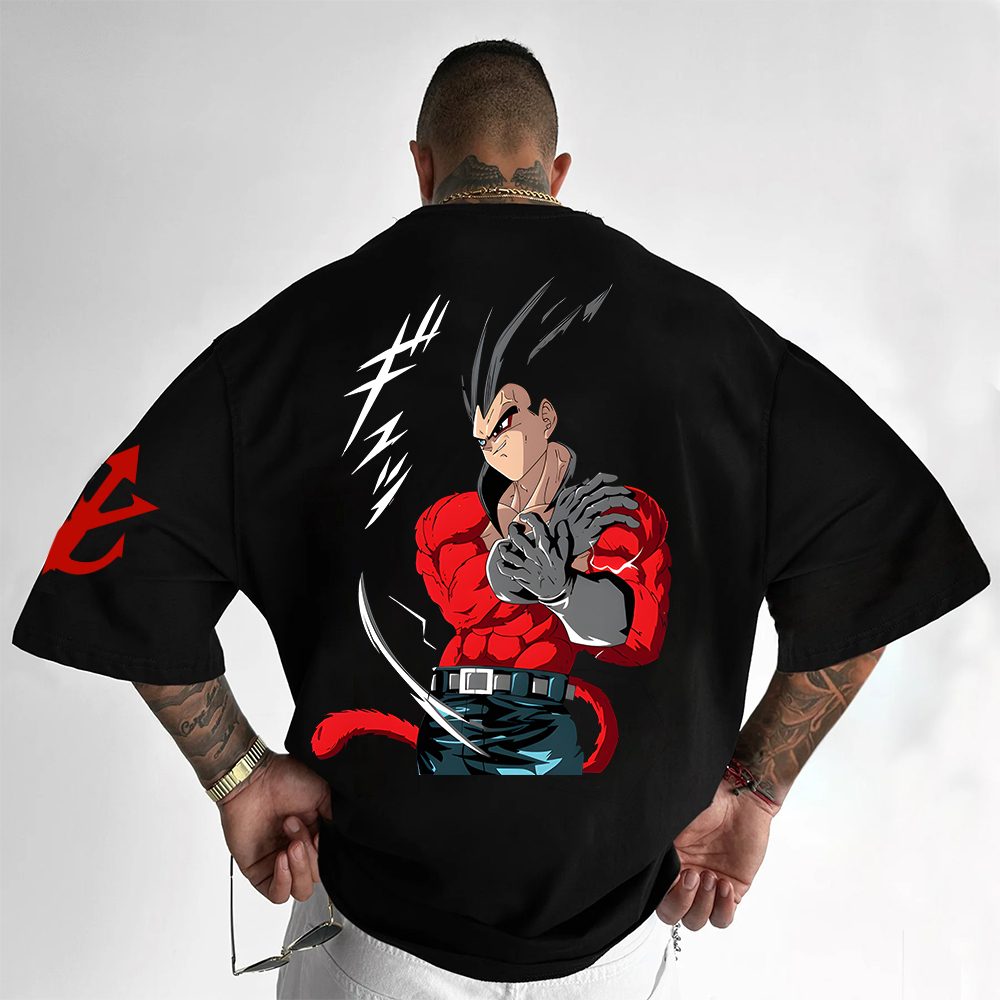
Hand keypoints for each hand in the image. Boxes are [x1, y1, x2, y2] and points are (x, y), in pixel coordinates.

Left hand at [218, 750, 332, 903]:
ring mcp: (278, 862)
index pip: (330, 862)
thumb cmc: (283, 778)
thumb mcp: (324, 792)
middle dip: (310, 854)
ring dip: (299, 869)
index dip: (328, 854)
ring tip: (290, 845)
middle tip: (297, 828)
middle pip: (317, 877)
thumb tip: (347, 838)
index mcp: (316, 834)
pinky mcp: (258, 870)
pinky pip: (276, 894)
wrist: (253, 779)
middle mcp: (298, 850)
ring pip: (300, 890)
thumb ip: (337, 819)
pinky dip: (283, 881)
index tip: (322, 833)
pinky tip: (281, 858)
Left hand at [493, 512, 573, 603]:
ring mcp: (528, 566)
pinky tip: (500, 563)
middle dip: (513, 529)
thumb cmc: (560, 570)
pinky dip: (502, 566)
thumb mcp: (566, 553)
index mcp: (547, 547)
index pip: (538, 527)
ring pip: (509, 554)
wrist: (559, 590)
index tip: (524, 517)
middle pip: (518, 538)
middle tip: (514, 528)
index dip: (529, 518)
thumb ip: (563, 537)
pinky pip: (508, 571)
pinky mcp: (524, 577)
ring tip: (504, 546)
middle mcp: (536, 555)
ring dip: (504, 548)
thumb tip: (562, 523)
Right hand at [549, 472, 639, 555]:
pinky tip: (633, 522)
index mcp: (575, 496)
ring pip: (609, 502)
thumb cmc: (562, 525)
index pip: (594, 482)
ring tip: (635, 506)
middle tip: (631, 495)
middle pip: (605, 491)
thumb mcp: (563, 506)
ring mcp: (586, 515)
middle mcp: (581, 503)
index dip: (606, 479)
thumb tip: (586, 480)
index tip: (616, 479)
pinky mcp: (592, 527)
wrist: (556, 545)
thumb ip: (573, 492)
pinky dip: (624, 518)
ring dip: (625, 502)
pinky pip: (611, 519)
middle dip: (621, 491)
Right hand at [656, 777, 779, 929]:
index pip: (656, 896)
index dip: (665, 895)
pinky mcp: (731, 890)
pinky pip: (722, 918)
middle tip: (693, 876)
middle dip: (682, 902)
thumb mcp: (675, 819)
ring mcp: (708, 887)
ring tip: (712, 877)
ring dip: (703, 904)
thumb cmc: (708, 802)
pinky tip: (725, 884)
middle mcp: (684, 878)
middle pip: (672, 914)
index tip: (678, 873)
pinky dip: (722, 908)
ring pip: (696, 921)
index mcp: (668, 863)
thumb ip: (661, 842)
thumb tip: (646, 856)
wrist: (740, 798)